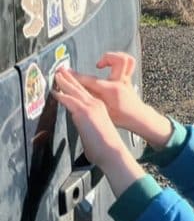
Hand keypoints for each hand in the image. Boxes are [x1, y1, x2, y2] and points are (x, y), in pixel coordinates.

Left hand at [53, 68, 145, 195]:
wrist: (111, 149)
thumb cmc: (105, 145)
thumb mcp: (97, 131)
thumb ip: (88, 127)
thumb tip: (84, 131)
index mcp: (100, 108)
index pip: (86, 93)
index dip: (77, 85)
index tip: (70, 80)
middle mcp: (96, 104)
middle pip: (80, 88)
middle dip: (70, 78)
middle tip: (61, 71)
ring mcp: (91, 107)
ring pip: (75, 90)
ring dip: (65, 82)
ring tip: (57, 75)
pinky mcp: (84, 112)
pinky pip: (70, 100)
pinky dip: (61, 95)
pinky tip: (54, 92)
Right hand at [72, 52, 171, 149]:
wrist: (136, 117)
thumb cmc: (120, 116)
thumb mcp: (101, 111)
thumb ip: (89, 100)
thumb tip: (75, 94)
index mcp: (111, 91)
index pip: (90, 80)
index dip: (74, 76)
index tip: (64, 72)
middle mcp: (120, 82)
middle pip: (116, 61)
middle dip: (105, 58)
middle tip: (97, 65)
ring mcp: (126, 79)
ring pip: (125, 59)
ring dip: (113, 57)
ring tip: (103, 62)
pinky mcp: (128, 78)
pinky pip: (128, 62)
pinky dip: (118, 59)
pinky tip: (110, 65)